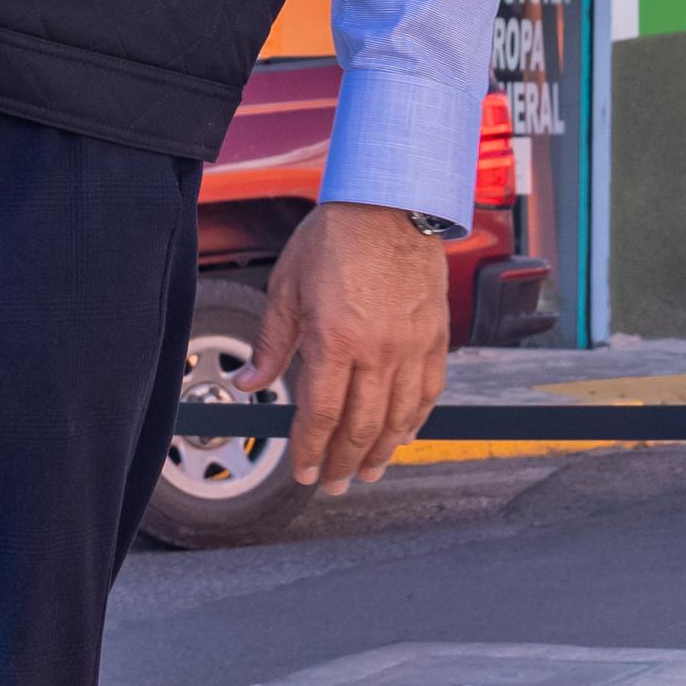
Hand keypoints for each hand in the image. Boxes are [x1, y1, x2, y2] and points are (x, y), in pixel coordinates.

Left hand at [241, 203, 450, 496]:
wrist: (392, 200)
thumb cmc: (337, 235)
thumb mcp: (288, 285)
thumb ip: (272, 342)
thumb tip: (250, 382)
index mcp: (335, 338)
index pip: (321, 414)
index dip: (310, 450)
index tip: (303, 471)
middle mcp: (377, 349)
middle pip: (361, 426)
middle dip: (344, 463)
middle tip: (334, 485)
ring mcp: (411, 345)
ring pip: (399, 418)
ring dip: (382, 452)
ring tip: (368, 472)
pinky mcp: (435, 336)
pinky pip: (429, 391)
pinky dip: (416, 420)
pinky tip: (404, 435)